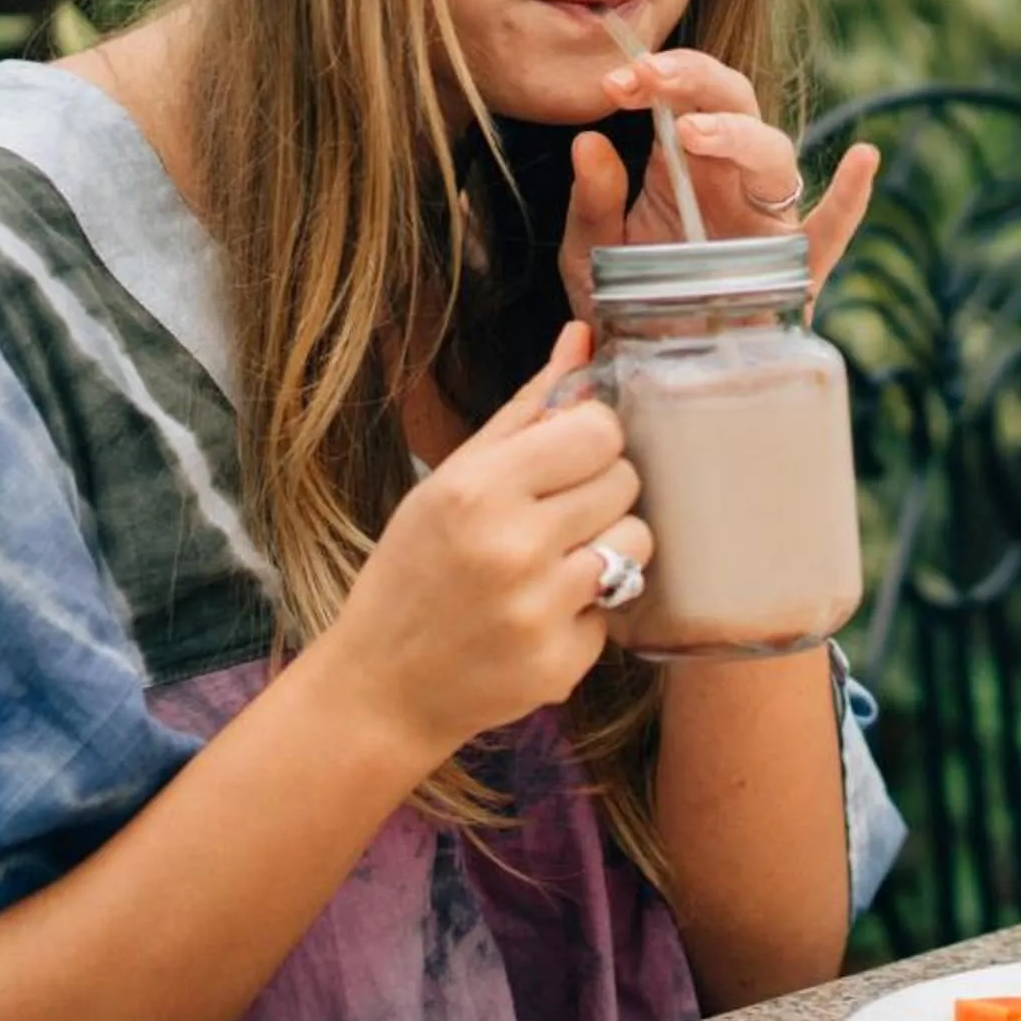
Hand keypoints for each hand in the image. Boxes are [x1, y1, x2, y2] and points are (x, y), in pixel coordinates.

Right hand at [322, 324, 649, 762]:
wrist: (383, 685)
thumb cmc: (416, 569)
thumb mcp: (452, 479)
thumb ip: (526, 410)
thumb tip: (583, 336)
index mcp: (479, 489)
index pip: (599, 430)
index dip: (591, 441)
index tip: (567, 458)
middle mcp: (512, 548)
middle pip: (625, 483)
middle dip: (598, 494)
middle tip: (551, 517)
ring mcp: (539, 611)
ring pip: (638, 543)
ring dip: (607, 548)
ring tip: (552, 564)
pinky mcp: (561, 664)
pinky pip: (619, 607)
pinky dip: (589, 608)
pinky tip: (540, 614)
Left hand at [558, 47, 879, 321]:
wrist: (646, 374)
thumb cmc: (623, 307)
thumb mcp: (590, 254)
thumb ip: (593, 202)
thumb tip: (587, 141)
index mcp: (683, 164)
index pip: (683, 97)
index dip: (659, 77)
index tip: (618, 79)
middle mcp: (730, 180)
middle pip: (735, 105)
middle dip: (696, 81)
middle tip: (650, 76)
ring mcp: (765, 221)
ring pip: (773, 155)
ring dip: (739, 133)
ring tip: (693, 130)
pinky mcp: (794, 270)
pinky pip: (829, 233)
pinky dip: (851, 200)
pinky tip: (864, 160)